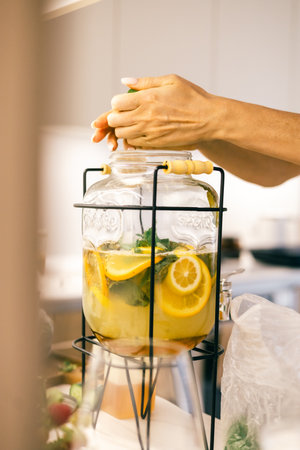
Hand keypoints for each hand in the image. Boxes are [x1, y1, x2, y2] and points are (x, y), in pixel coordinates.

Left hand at [91, 74, 222, 149]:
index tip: (123, 102)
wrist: (209, 120)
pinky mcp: (155, 144)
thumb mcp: (171, 81)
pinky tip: (142, 132)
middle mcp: (146, 117)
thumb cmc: (193, 98)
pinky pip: (134, 143)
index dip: (117, 102)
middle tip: (125, 113)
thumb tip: (125, 81)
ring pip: (122, 134)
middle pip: (115, 120)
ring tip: (133, 123)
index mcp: (148, 98)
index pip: (116, 103)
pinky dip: (134, 138)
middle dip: (117, 116)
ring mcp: (150, 132)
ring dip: (124, 128)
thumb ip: (146, 81)